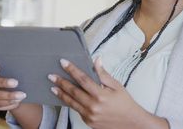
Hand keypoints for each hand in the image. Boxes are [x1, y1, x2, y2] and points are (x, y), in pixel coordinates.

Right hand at [0, 63, 26, 110]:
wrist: (12, 90)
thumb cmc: (12, 76)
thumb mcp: (13, 71)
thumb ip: (15, 68)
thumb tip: (27, 65)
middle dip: (2, 82)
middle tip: (16, 82)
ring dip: (9, 95)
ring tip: (21, 95)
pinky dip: (8, 102)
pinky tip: (17, 101)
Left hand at [49, 58, 168, 128]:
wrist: (130, 123)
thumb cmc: (125, 103)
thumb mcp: (117, 86)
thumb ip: (103, 74)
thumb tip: (96, 60)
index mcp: (101, 95)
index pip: (83, 79)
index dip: (72, 70)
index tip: (63, 63)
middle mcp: (94, 106)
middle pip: (73, 91)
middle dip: (61, 82)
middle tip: (52, 76)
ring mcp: (89, 115)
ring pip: (71, 102)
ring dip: (61, 94)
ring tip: (53, 87)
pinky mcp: (88, 121)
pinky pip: (77, 110)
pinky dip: (70, 102)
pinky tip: (65, 97)